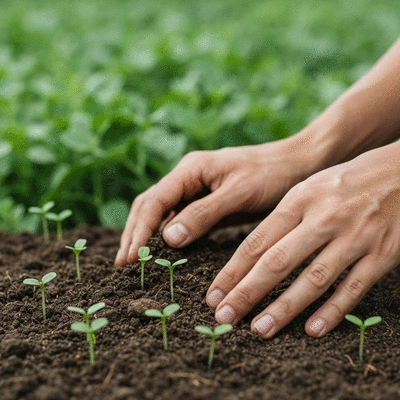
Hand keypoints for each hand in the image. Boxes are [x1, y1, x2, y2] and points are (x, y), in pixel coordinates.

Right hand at [115, 138, 313, 266]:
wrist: (296, 165)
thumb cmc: (271, 174)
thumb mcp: (239, 193)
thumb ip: (204, 213)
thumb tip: (167, 238)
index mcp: (191, 169)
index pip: (154, 201)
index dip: (139, 230)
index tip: (130, 258)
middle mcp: (187, 178)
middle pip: (150, 205)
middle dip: (135, 234)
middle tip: (124, 266)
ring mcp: (196, 190)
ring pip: (161, 213)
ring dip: (146, 236)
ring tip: (135, 262)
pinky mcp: (207, 203)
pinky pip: (179, 219)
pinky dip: (167, 236)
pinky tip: (163, 253)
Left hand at [206, 142, 399, 337]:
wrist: (398, 174)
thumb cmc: (342, 184)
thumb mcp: (306, 189)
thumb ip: (281, 218)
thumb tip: (250, 253)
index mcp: (299, 200)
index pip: (257, 241)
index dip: (233, 270)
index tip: (214, 294)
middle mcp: (323, 219)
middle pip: (278, 261)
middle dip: (248, 292)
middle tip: (225, 316)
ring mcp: (354, 237)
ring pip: (314, 279)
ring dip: (285, 308)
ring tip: (260, 329)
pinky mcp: (382, 254)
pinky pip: (353, 287)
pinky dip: (332, 311)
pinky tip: (311, 329)